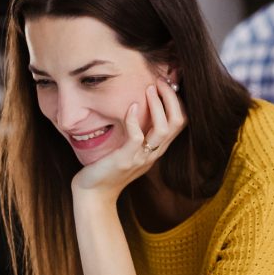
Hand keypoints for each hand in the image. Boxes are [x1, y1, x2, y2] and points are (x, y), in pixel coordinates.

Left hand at [71, 78, 186, 200]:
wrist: (93, 194)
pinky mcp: (125, 159)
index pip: (180, 122)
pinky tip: (130, 107)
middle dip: (172, 98)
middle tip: (159, 81)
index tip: (166, 84)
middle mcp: (154, 153)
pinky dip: (135, 120)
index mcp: (157, 149)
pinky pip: (137, 137)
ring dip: (158, 105)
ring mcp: (141, 157)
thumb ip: (137, 132)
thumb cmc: (107, 168)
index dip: (177, 101)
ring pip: (164, 129)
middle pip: (178, 122)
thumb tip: (135, 105)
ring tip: (149, 88)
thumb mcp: (128, 148)